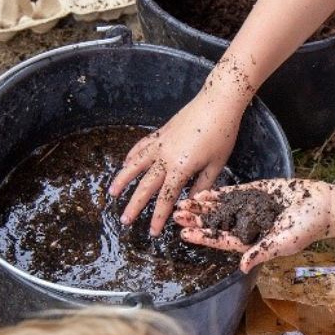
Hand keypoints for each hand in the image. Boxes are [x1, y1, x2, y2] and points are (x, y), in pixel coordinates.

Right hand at [109, 92, 242, 234]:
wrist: (218, 102)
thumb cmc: (222, 134)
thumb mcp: (216, 164)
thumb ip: (202, 185)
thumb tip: (191, 202)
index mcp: (181, 168)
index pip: (165, 199)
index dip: (158, 217)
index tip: (152, 232)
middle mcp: (165, 157)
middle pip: (145, 186)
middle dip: (134, 206)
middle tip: (125, 221)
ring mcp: (160, 143)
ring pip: (135, 165)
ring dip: (123, 180)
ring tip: (112, 193)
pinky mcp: (161, 133)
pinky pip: (141, 147)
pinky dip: (131, 157)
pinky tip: (125, 164)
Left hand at [173, 179, 334, 271]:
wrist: (323, 204)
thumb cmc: (307, 228)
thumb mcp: (285, 242)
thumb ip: (263, 252)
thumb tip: (242, 267)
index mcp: (252, 241)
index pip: (222, 240)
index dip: (203, 237)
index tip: (185, 234)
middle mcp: (248, 226)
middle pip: (217, 224)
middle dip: (197, 220)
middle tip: (177, 215)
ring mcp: (251, 209)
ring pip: (221, 209)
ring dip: (203, 207)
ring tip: (183, 203)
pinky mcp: (256, 193)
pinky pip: (233, 195)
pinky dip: (218, 194)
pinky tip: (203, 193)